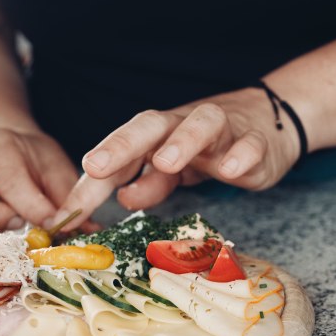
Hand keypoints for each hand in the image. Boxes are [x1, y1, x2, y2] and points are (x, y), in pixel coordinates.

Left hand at [51, 86, 300, 229]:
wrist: (268, 126)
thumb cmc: (209, 149)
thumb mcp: (173, 172)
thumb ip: (148, 184)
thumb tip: (121, 198)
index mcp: (157, 136)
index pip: (119, 155)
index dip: (92, 182)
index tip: (68, 212)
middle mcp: (183, 126)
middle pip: (150, 125)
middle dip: (122, 144)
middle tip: (96, 166)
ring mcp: (222, 132)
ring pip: (202, 124)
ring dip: (182, 141)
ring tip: (165, 163)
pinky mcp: (256, 143)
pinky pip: (250, 144)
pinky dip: (240, 154)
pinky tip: (230, 170)